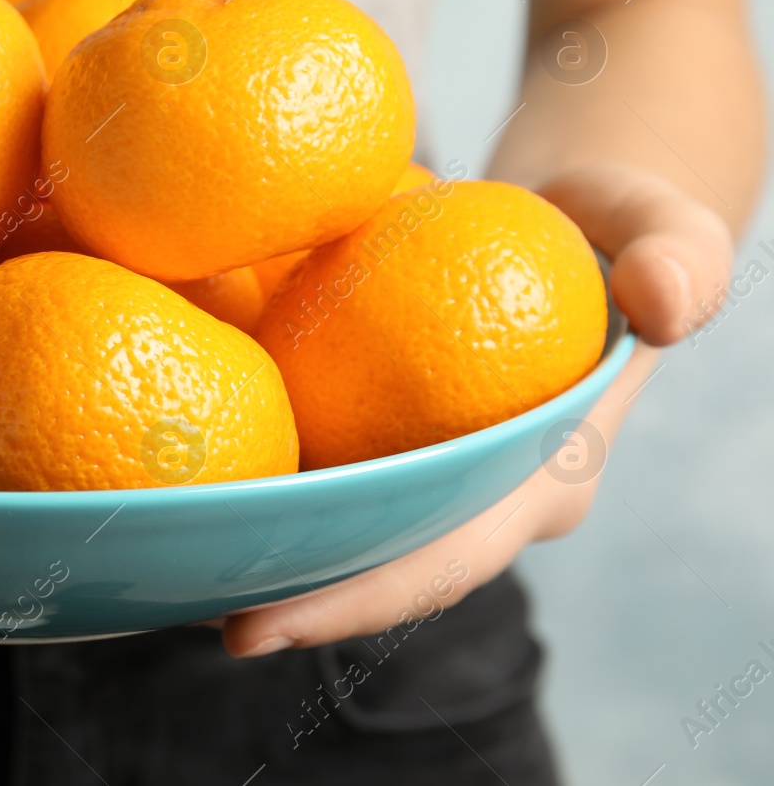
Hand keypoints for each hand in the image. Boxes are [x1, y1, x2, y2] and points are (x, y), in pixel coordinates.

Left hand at [222, 162, 733, 656]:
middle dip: (295, 600)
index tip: (262, 625)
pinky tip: (186, 471)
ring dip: (265, 548)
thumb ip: (674, 257)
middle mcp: (477, 493)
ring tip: (168, 563)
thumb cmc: (617, 226)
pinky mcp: (387, 429)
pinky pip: (324, 460)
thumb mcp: (659, 226)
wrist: (573, 217)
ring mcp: (428, 467)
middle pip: (379, 565)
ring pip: (343, 525)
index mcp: (540, 479)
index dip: (360, 599)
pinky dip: (265, 473)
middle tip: (202, 620)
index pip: (448, 560)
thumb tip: (661, 303)